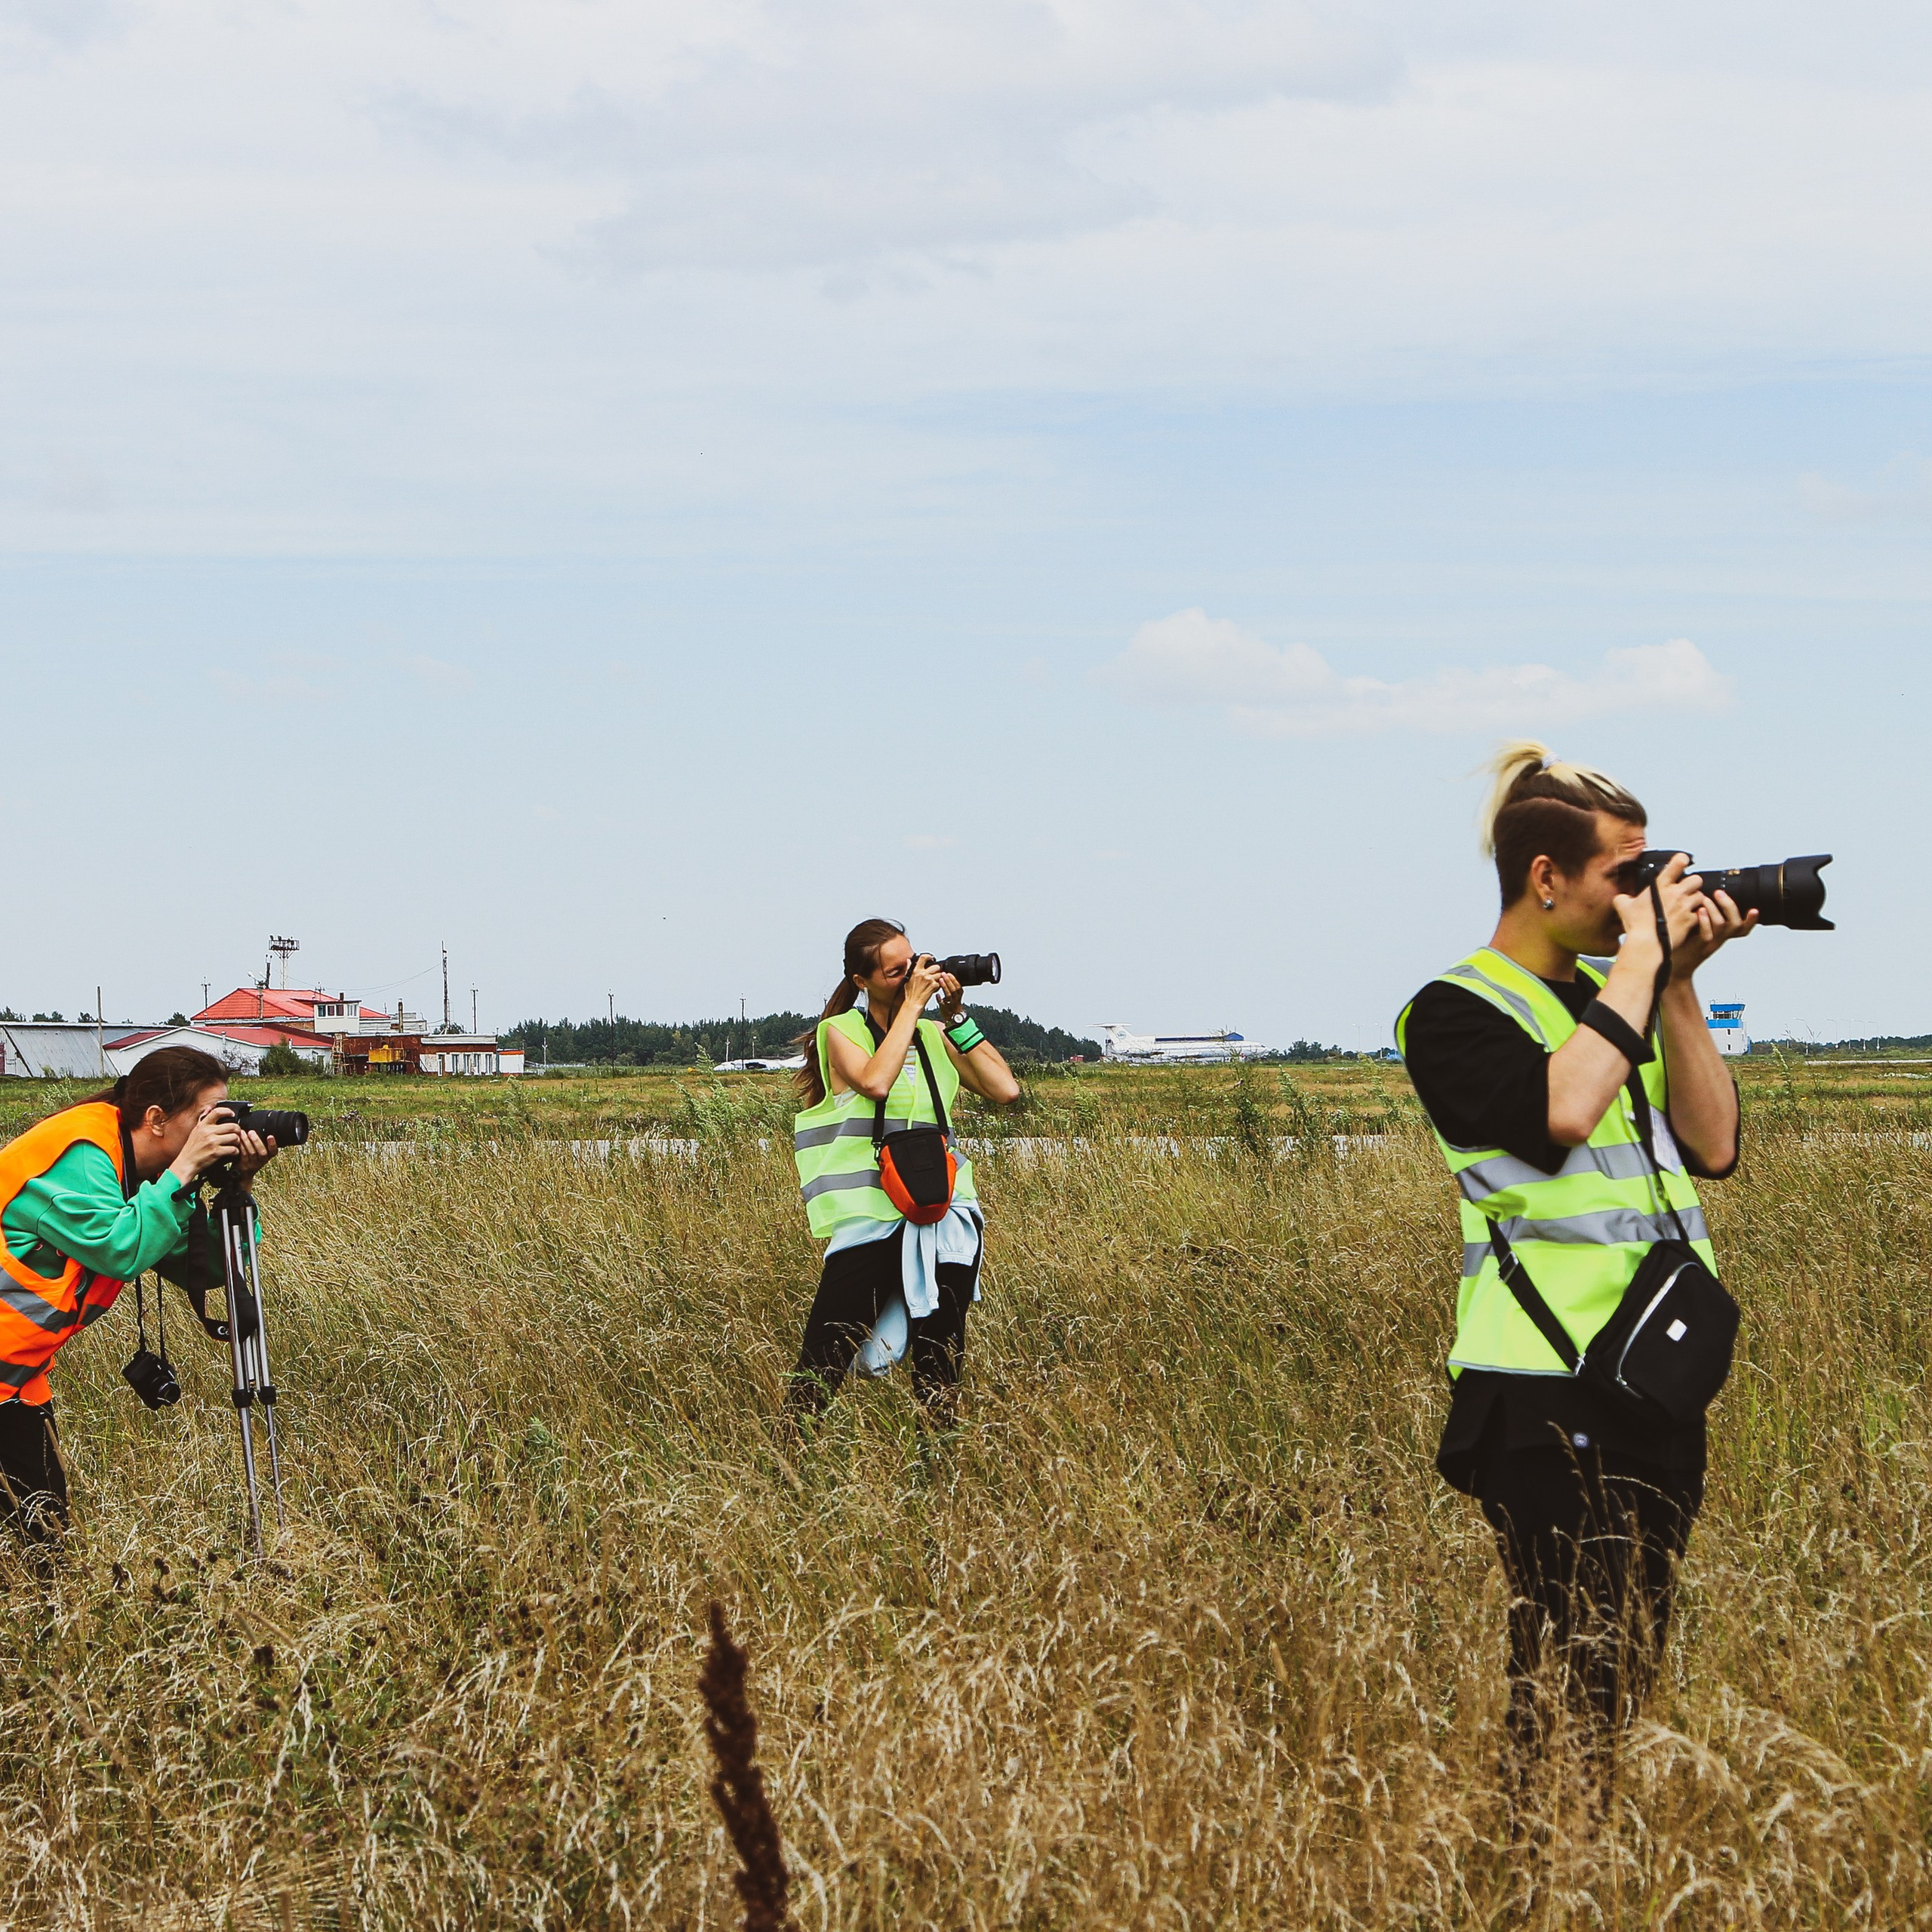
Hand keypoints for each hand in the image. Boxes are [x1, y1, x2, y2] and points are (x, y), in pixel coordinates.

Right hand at [168, 1105, 246, 1185]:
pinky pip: (233, 1149)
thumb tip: (209, 1108)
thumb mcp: (195, 1131)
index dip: (228, 1111)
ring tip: (235, 1144)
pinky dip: (235, 1152)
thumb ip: (202, 1119)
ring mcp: (212, 1142)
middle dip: (238, 1130)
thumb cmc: (191, 1148)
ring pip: (235, 1137)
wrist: (186, 1163)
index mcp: (203, 1125)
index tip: (232, 1114)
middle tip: (237, 1134)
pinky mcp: (216, 1152)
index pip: (217, 1112)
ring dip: (237, 1142)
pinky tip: (232, 1152)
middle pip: (232, 1126)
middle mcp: (208, 1132)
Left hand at [235, 1129, 277, 1179]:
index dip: (273, 1144)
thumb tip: (256, 1126)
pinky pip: (242, 1155)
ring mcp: (252, 1164)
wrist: (241, 1175)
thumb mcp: (257, 1152)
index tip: (270, 1136)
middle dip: (256, 1141)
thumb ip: (258, 1143)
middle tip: (251, 1132)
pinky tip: (238, 1140)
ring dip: (246, 1142)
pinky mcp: (243, 1166)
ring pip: (251, 1153)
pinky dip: (240, 1147)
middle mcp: (261, 1161)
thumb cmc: (250, 1159)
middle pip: (262, 1152)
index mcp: (267, 1157)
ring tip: (242, 1133)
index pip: (274, 1151)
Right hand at [902, 954, 945, 1015]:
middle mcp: (923, 974)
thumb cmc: (910, 992)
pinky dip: (938, 985)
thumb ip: (909, 968)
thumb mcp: (907, 978)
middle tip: (934, 975)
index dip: (929, 956)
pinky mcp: (934, 985)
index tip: (931, 958)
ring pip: (939, 974)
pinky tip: (932, 988)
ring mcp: (929, 979)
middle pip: (936, 966)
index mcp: (916, 971)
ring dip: (938, 978)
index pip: (924, 957)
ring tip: (933, 983)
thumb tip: (908, 961)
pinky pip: (940, 982)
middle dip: (937, 970)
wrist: (913, 1003)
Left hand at [935, 972, 963, 1021]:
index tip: (949, 973)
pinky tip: (937, 994)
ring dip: (944, 987)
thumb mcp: (956, 995)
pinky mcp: (944, 1009)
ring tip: (940, 980)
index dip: (954, 980)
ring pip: (948, 995)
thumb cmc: (953, 1004)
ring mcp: (950, 1004)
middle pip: (953, 989)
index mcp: (959, 995)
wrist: (953, 1017)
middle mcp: (956, 999)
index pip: (958, 986)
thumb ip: (952, 987)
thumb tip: (947, 976)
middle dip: (948, 981)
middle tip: (943, 974)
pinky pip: (942, 1003)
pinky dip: (939, 999)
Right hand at [1611, 853, 1725, 977]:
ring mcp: (1685, 906)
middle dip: (1693, 884)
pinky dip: (1697, 917)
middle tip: (1686, 890)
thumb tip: (1621, 898)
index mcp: (1660, 886)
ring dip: (1696, 900)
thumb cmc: (1637, 925)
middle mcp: (1676, 893)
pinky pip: (1700, 915)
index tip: (1681, 863)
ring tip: (1689, 906)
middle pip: (1696, 879)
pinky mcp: (1691, 920)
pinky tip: (1689, 920)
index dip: (1681, 861)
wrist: (1647, 943)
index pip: (1678, 863)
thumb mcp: (1623, 907)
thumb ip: (1623, 898)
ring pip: (1701, 896)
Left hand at [1667, 884, 1757, 978]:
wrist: (1674, 966)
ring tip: (1705, 898)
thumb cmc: (1685, 943)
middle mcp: (1720, 939)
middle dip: (1729, 906)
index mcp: (1723, 935)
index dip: (1752, 920)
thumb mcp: (1699, 928)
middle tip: (1719, 892)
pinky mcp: (1698, 946)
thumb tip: (1705, 893)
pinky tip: (1699, 910)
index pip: (1744, 928)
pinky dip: (1705, 920)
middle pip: (1736, 924)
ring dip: (1715, 909)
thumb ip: (1705, 913)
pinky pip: (1707, 934)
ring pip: (1722, 926)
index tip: (1755, 909)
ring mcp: (1710, 944)